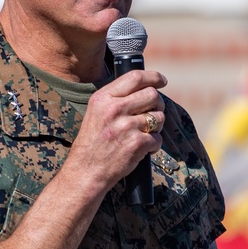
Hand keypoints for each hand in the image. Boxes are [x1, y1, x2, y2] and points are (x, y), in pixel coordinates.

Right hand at [64, 69, 166, 195]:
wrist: (86, 171)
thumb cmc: (93, 142)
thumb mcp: (96, 112)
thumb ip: (116, 98)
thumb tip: (145, 88)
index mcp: (103, 98)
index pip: (135, 77)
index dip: (153, 77)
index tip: (161, 80)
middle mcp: (115, 109)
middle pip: (152, 95)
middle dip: (157, 104)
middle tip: (152, 113)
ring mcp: (127, 126)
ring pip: (159, 117)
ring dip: (156, 126)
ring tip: (143, 134)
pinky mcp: (137, 144)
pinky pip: (158, 138)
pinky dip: (153, 145)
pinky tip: (141, 149)